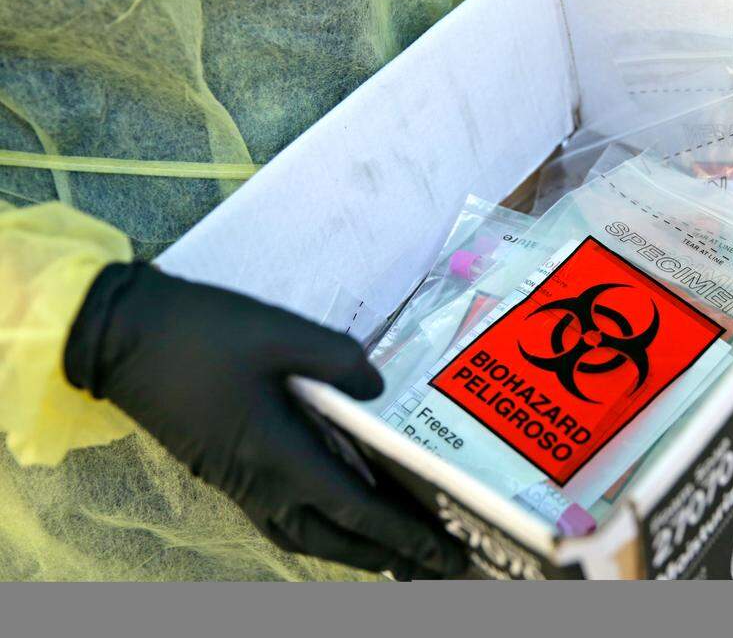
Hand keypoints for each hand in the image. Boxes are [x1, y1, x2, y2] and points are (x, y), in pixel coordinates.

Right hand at [65, 262, 465, 579]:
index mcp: (279, 453)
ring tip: (395, 553)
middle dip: (389, 556)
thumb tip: (377, 390)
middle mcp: (259, 481)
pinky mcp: (222, 471)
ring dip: (352, 550)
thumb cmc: (202, 333)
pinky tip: (335, 517)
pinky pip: (280, 521)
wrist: (119, 336)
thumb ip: (340, 360)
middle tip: (435, 565)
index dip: (405, 535)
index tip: (446, 554)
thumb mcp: (282, 332)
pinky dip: (318, 532)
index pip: (357, 509)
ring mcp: (236, 482)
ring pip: (305, 537)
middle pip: (334, 539)